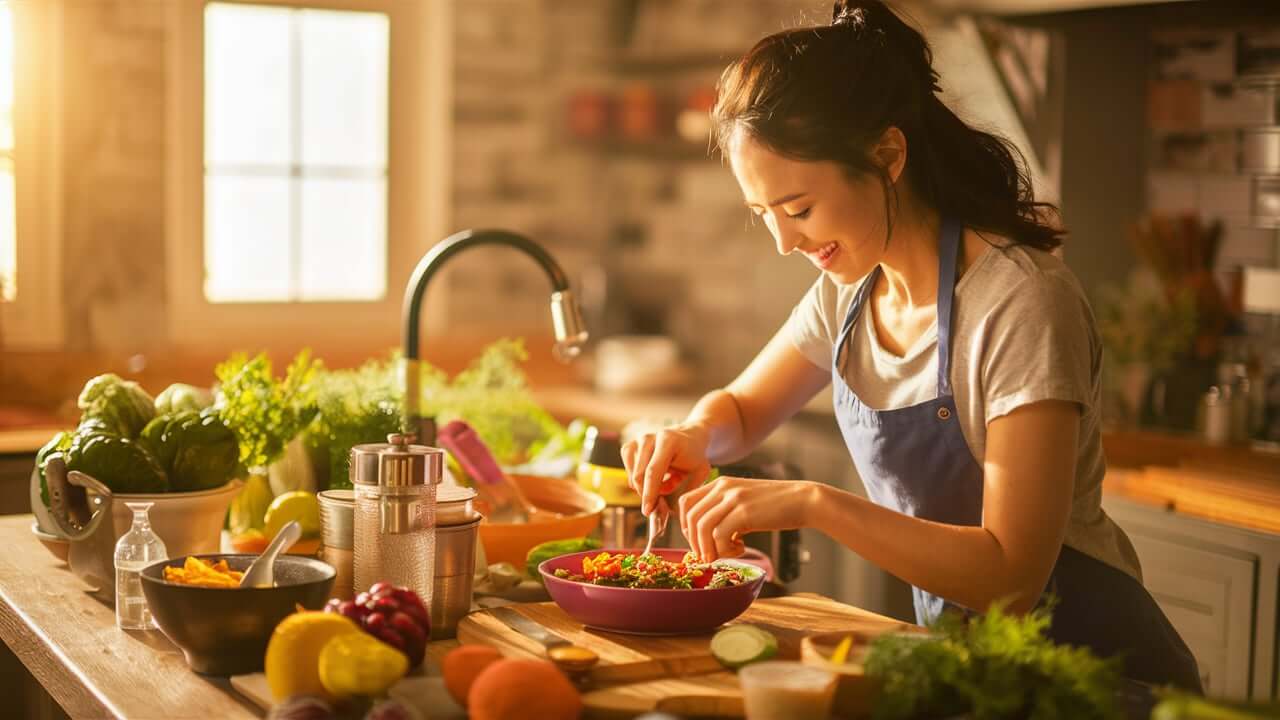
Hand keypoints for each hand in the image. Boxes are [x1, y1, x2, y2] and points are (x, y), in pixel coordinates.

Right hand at [621, 424, 711, 515]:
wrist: (690, 436)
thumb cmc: (695, 456)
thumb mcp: (699, 472)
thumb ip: (686, 490)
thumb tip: (670, 512)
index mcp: (668, 441)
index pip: (652, 472)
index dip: (649, 493)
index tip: (648, 511)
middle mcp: (649, 438)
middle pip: (639, 475)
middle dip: (646, 495)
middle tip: (657, 507)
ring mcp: (637, 441)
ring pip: (633, 476)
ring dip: (645, 487)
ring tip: (663, 485)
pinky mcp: (630, 445)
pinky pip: (629, 472)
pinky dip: (639, 480)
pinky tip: (652, 479)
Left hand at [678, 476, 821, 561]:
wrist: (803, 500)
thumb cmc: (775, 506)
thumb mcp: (744, 502)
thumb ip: (725, 513)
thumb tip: (706, 540)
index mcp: (720, 483)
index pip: (686, 502)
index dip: (686, 526)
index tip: (698, 542)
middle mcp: (723, 487)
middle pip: (690, 517)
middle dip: (694, 542)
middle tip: (710, 555)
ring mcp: (733, 498)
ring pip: (701, 527)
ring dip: (708, 548)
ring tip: (723, 555)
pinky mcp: (744, 512)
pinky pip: (719, 536)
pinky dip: (725, 550)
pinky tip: (741, 548)